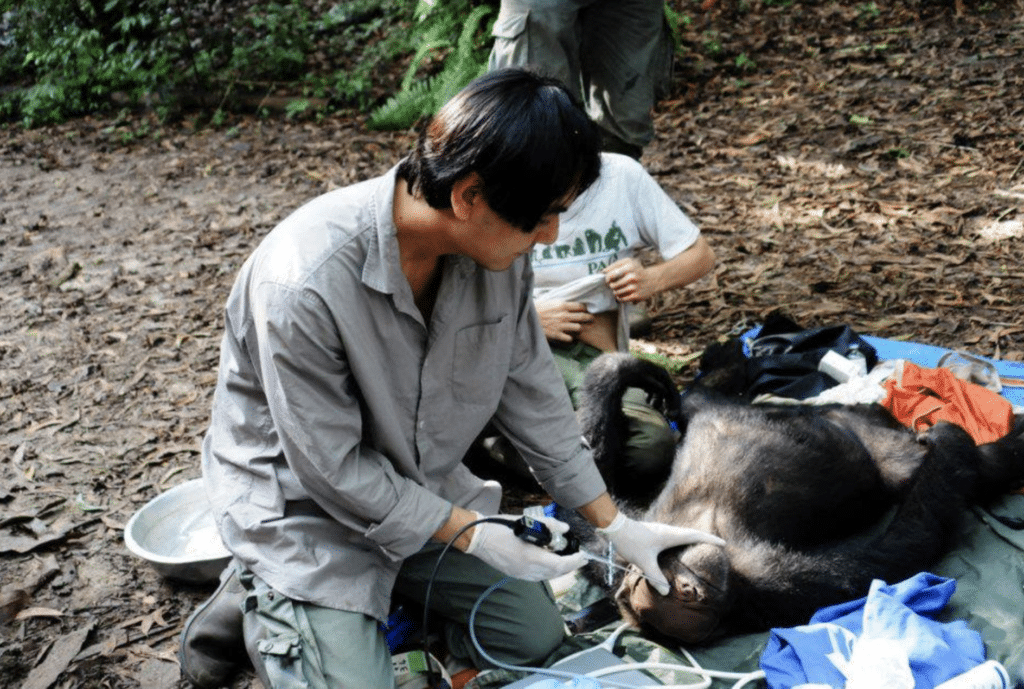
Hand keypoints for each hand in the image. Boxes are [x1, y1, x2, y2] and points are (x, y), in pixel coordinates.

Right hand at [465, 513, 587, 580]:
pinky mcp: (515, 574)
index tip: (583, 556)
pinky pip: (537, 576)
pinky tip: (550, 563)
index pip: (560, 564)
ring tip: (567, 561)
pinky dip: (548, 571)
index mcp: (531, 557)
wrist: (479, 538)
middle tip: (580, 559)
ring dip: (559, 570)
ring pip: (547, 576)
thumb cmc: (500, 527)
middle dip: (570, 566)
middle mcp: (527, 570)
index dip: (574, 561)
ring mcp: (520, 574)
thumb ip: (549, 525)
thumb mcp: (526, 522)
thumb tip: (565, 528)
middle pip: (555, 573)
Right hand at [536, 300, 593, 342]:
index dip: (585, 308)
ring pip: (578, 327)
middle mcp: (564, 315)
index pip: (580, 306)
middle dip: (589, 318)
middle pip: (582, 317)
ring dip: (580, 328)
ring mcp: (562, 325)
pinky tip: (569, 336)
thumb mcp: (549, 301)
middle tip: (592, 319)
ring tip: (580, 328)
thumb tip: (566, 303)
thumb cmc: (536, 309)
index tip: (587, 309)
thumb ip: (559, 303)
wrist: (527, 319)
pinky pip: (570, 338)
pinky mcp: (557, 334)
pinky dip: (570, 337)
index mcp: (562, 305)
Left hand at [597, 512, 725, 594]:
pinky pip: (674, 537)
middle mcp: (668, 531)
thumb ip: (655, 577)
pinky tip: (678, 550)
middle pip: (691, 534)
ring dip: (693, 539)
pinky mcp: (655, 534)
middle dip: (705, 539)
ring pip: (682, 535)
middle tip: (717, 545)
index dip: (709, 539)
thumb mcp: (644, 562)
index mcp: (670, 535)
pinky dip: (682, 541)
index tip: (723, 543)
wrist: (615, 527)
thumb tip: (665, 592)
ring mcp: (662, 531)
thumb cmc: (631, 542)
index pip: (695, 536)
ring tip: (701, 547)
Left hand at [603, 258, 654, 303]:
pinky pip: (621, 299)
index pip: (610, 275)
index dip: (607, 278)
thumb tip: (602, 272)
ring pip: (616, 292)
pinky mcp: (636, 296)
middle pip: (612, 285)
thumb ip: (614, 265)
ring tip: (619, 288)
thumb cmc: (636, 270)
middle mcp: (632, 277)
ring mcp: (634, 287)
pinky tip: (622, 293)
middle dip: (611, 285)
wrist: (653, 279)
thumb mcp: (628, 262)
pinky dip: (619, 297)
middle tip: (614, 284)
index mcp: (629, 266)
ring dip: (615, 291)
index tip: (608, 279)